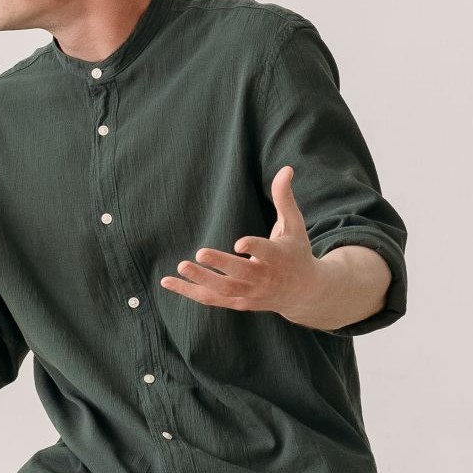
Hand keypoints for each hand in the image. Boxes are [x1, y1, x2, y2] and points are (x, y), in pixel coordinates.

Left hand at [160, 165, 324, 321]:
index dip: (253, 246)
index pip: (266, 252)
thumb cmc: (296, 252)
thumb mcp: (294, 225)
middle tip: (199, 253)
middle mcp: (264, 278)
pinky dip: (189, 291)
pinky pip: (211, 299)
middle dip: (221, 265)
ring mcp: (250, 293)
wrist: (305, 293)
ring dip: (200, 280)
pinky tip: (167, 282)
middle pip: (241, 274)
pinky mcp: (238, 303)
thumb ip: (284, 198)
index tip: (238, 243)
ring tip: (181, 266)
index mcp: (278, 257)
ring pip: (223, 290)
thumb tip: (286, 168)